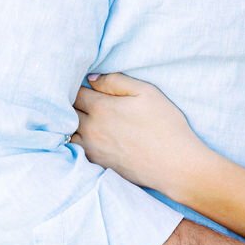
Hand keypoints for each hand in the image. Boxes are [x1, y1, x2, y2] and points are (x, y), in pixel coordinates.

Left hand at [72, 72, 201, 198]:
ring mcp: (92, 149)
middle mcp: (91, 129)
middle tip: (83, 100)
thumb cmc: (165, 125)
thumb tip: (92, 79)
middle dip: (72, 103)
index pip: (76, 92)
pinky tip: (90, 138)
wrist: (176, 165)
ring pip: (68, 132)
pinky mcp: (97, 164)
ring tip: (83, 118)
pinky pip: (76, 149)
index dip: (79, 86)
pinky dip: (78, 141)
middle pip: (68, 111)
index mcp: (101, 108)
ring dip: (72, 124)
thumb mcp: (147, 92)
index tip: (86, 86)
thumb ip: (116, 81)